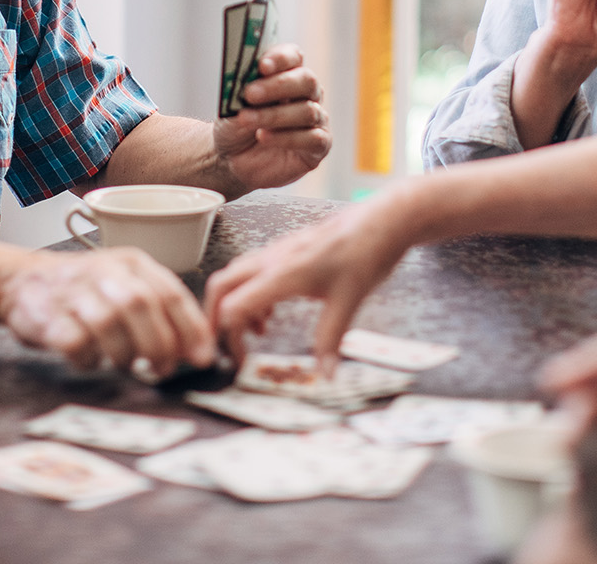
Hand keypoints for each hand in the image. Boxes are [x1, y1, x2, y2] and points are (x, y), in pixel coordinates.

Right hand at [0, 247, 216, 376]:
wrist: (20, 281)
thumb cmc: (84, 290)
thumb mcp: (125, 285)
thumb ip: (160, 311)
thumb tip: (197, 348)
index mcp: (131, 263)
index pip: (169, 291)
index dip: (190, 327)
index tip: (202, 357)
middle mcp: (104, 271)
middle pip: (140, 304)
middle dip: (159, 344)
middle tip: (163, 369)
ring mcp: (73, 291)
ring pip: (109, 323)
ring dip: (124, 353)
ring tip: (127, 364)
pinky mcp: (46, 315)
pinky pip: (76, 343)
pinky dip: (89, 360)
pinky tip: (91, 359)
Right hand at [205, 200, 409, 364]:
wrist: (382, 220)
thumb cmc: (366, 253)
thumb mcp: (349, 301)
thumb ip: (330, 340)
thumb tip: (324, 375)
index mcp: (283, 274)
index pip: (234, 306)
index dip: (229, 337)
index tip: (240, 360)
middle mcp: (273, 259)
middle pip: (221, 285)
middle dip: (215, 317)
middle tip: (226, 345)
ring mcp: (278, 251)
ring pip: (235, 275)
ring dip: (234, 303)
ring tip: (257, 331)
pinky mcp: (287, 249)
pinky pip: (253, 269)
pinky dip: (250, 292)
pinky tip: (272, 310)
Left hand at [212, 43, 331, 190]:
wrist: (230, 159)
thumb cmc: (235, 125)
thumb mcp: (231, 103)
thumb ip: (242, 87)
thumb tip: (248, 74)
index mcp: (287, 75)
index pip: (294, 57)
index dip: (281, 58)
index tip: (261, 66)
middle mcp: (306, 94)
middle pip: (306, 80)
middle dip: (278, 86)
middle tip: (250, 94)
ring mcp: (316, 120)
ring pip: (307, 111)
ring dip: (274, 115)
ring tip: (246, 120)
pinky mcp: (318, 147)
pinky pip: (313, 139)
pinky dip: (286, 137)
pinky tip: (263, 137)